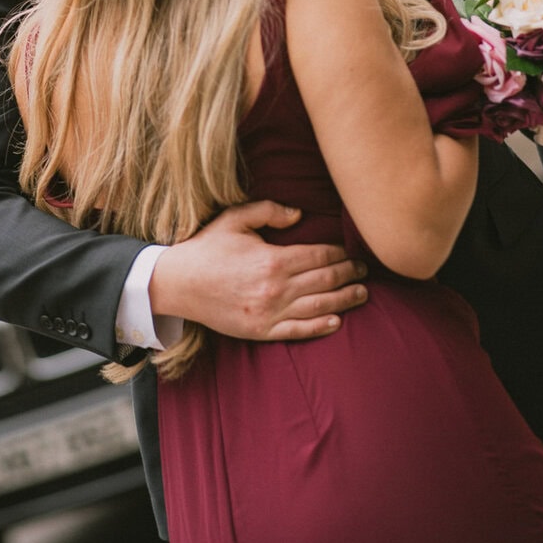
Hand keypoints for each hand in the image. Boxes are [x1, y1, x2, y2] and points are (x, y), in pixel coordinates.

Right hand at [148, 201, 367, 340]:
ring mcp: (269, 313)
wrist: (178, 283)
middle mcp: (276, 288)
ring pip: (318, 306)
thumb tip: (300, 214)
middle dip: (348, 274)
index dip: (340, 254)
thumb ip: (269, 211)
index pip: (319, 256)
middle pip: (324, 280)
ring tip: (362, 294)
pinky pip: (298, 331)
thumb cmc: (207, 247)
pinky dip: (320, 327)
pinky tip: (337, 321)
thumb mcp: (235, 218)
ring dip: (344, 300)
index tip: (352, 251)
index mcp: (273, 259)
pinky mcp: (261, 331)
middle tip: (364, 270)